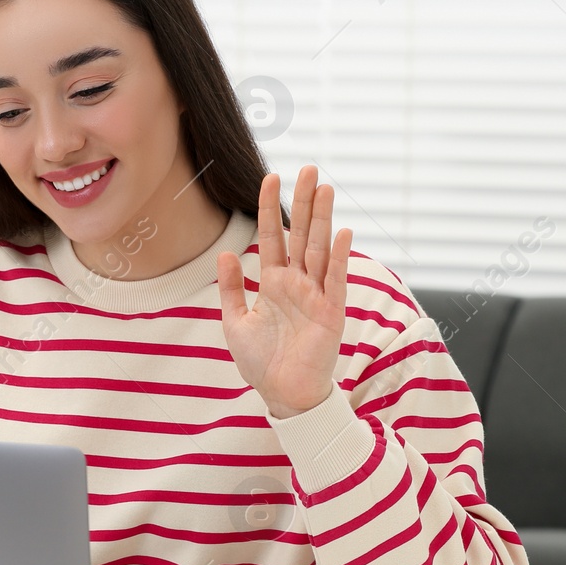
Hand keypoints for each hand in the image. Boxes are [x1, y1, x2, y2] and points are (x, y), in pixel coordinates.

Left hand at [216, 165, 352, 419]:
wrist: (282, 396)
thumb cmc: (260, 363)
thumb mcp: (235, 322)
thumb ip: (231, 288)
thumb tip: (225, 253)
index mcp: (274, 283)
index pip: (273, 236)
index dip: (271, 207)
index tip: (271, 176)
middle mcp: (297, 283)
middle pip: (301, 234)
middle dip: (305, 201)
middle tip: (309, 168)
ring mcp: (316, 295)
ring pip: (319, 249)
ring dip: (322, 219)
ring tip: (326, 188)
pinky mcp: (331, 314)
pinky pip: (335, 280)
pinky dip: (338, 257)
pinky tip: (340, 231)